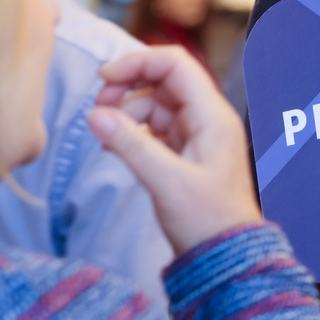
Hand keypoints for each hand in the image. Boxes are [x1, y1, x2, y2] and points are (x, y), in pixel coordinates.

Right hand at [89, 46, 263, 252]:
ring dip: (126, 111)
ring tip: (104, 135)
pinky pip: (154, 128)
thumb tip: (95, 115)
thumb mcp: (165, 181)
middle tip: (98, 107)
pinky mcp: (185, 153)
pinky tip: (113, 146)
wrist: (224, 257)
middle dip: (128, 86)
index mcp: (212, 116)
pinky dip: (133, 131)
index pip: (175, 65)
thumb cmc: (206, 221)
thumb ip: (130, 145)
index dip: (138, 63)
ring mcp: (196, 135)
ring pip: (155, 104)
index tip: (104, 79)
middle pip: (163, 81)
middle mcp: (207, 119)